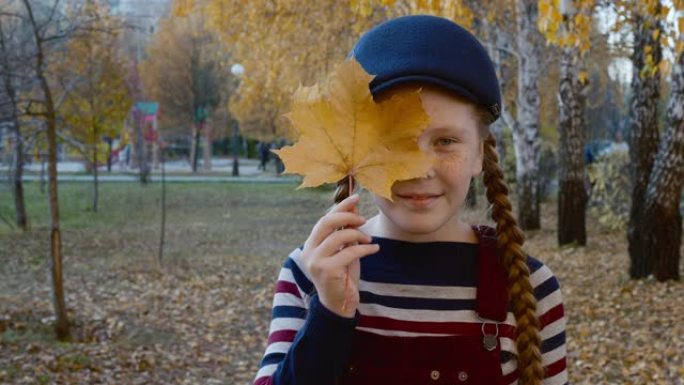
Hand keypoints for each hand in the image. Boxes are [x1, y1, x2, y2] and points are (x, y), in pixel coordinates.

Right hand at [301, 194, 378, 317]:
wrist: (340, 305)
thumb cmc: (343, 276)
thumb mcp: (344, 251)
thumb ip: (346, 232)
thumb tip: (354, 209)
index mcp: (311, 245)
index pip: (324, 219)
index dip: (340, 206)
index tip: (355, 197)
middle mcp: (309, 252)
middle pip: (327, 222)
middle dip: (347, 216)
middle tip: (363, 219)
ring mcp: (316, 261)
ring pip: (339, 236)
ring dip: (358, 234)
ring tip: (369, 239)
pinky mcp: (327, 271)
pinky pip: (350, 251)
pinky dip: (365, 248)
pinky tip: (374, 248)